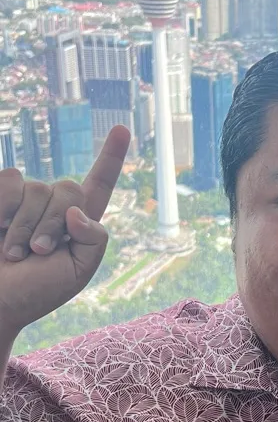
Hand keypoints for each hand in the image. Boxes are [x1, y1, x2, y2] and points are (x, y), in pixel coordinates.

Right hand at [0, 126, 130, 336]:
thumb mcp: (77, 272)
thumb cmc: (32, 293)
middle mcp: (50, 204)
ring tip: (13, 252)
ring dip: (23, 226)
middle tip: (38, 252)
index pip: (99, 183)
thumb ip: (93, 241)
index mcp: (77, 221)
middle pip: (68, 188)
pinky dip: (2, 208)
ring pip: (35, 187)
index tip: (121, 128)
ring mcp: (21, 198)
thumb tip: (77, 212)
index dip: (111, 156)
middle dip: (53, 224)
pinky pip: (8, 181)